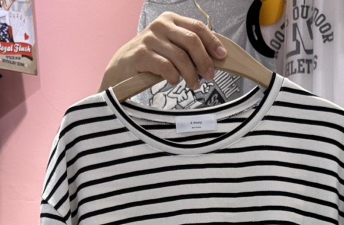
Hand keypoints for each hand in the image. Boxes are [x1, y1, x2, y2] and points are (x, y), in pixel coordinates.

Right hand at [100, 12, 227, 91]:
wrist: (122, 67)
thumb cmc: (150, 58)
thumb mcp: (170, 47)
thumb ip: (188, 48)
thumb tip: (213, 59)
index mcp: (171, 20)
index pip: (197, 28)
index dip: (212, 43)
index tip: (222, 57)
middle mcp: (161, 25)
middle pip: (191, 41)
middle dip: (204, 61)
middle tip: (210, 76)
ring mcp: (150, 38)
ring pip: (180, 57)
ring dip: (191, 74)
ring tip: (194, 85)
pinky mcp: (141, 54)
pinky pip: (166, 67)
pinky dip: (174, 77)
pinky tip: (175, 82)